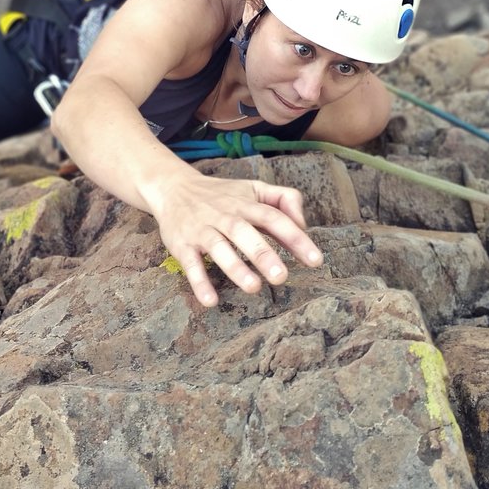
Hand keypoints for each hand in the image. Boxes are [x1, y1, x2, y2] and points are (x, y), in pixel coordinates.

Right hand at [150, 173, 324, 306]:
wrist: (173, 187)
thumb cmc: (223, 194)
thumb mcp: (254, 188)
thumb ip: (284, 199)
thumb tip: (303, 225)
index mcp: (246, 204)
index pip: (274, 218)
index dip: (295, 237)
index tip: (315, 260)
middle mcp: (225, 216)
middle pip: (245, 233)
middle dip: (263, 254)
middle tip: (281, 276)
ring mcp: (202, 230)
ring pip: (218, 247)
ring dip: (235, 268)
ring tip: (254, 287)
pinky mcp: (182, 244)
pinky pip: (190, 264)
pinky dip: (199, 282)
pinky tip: (211, 301)